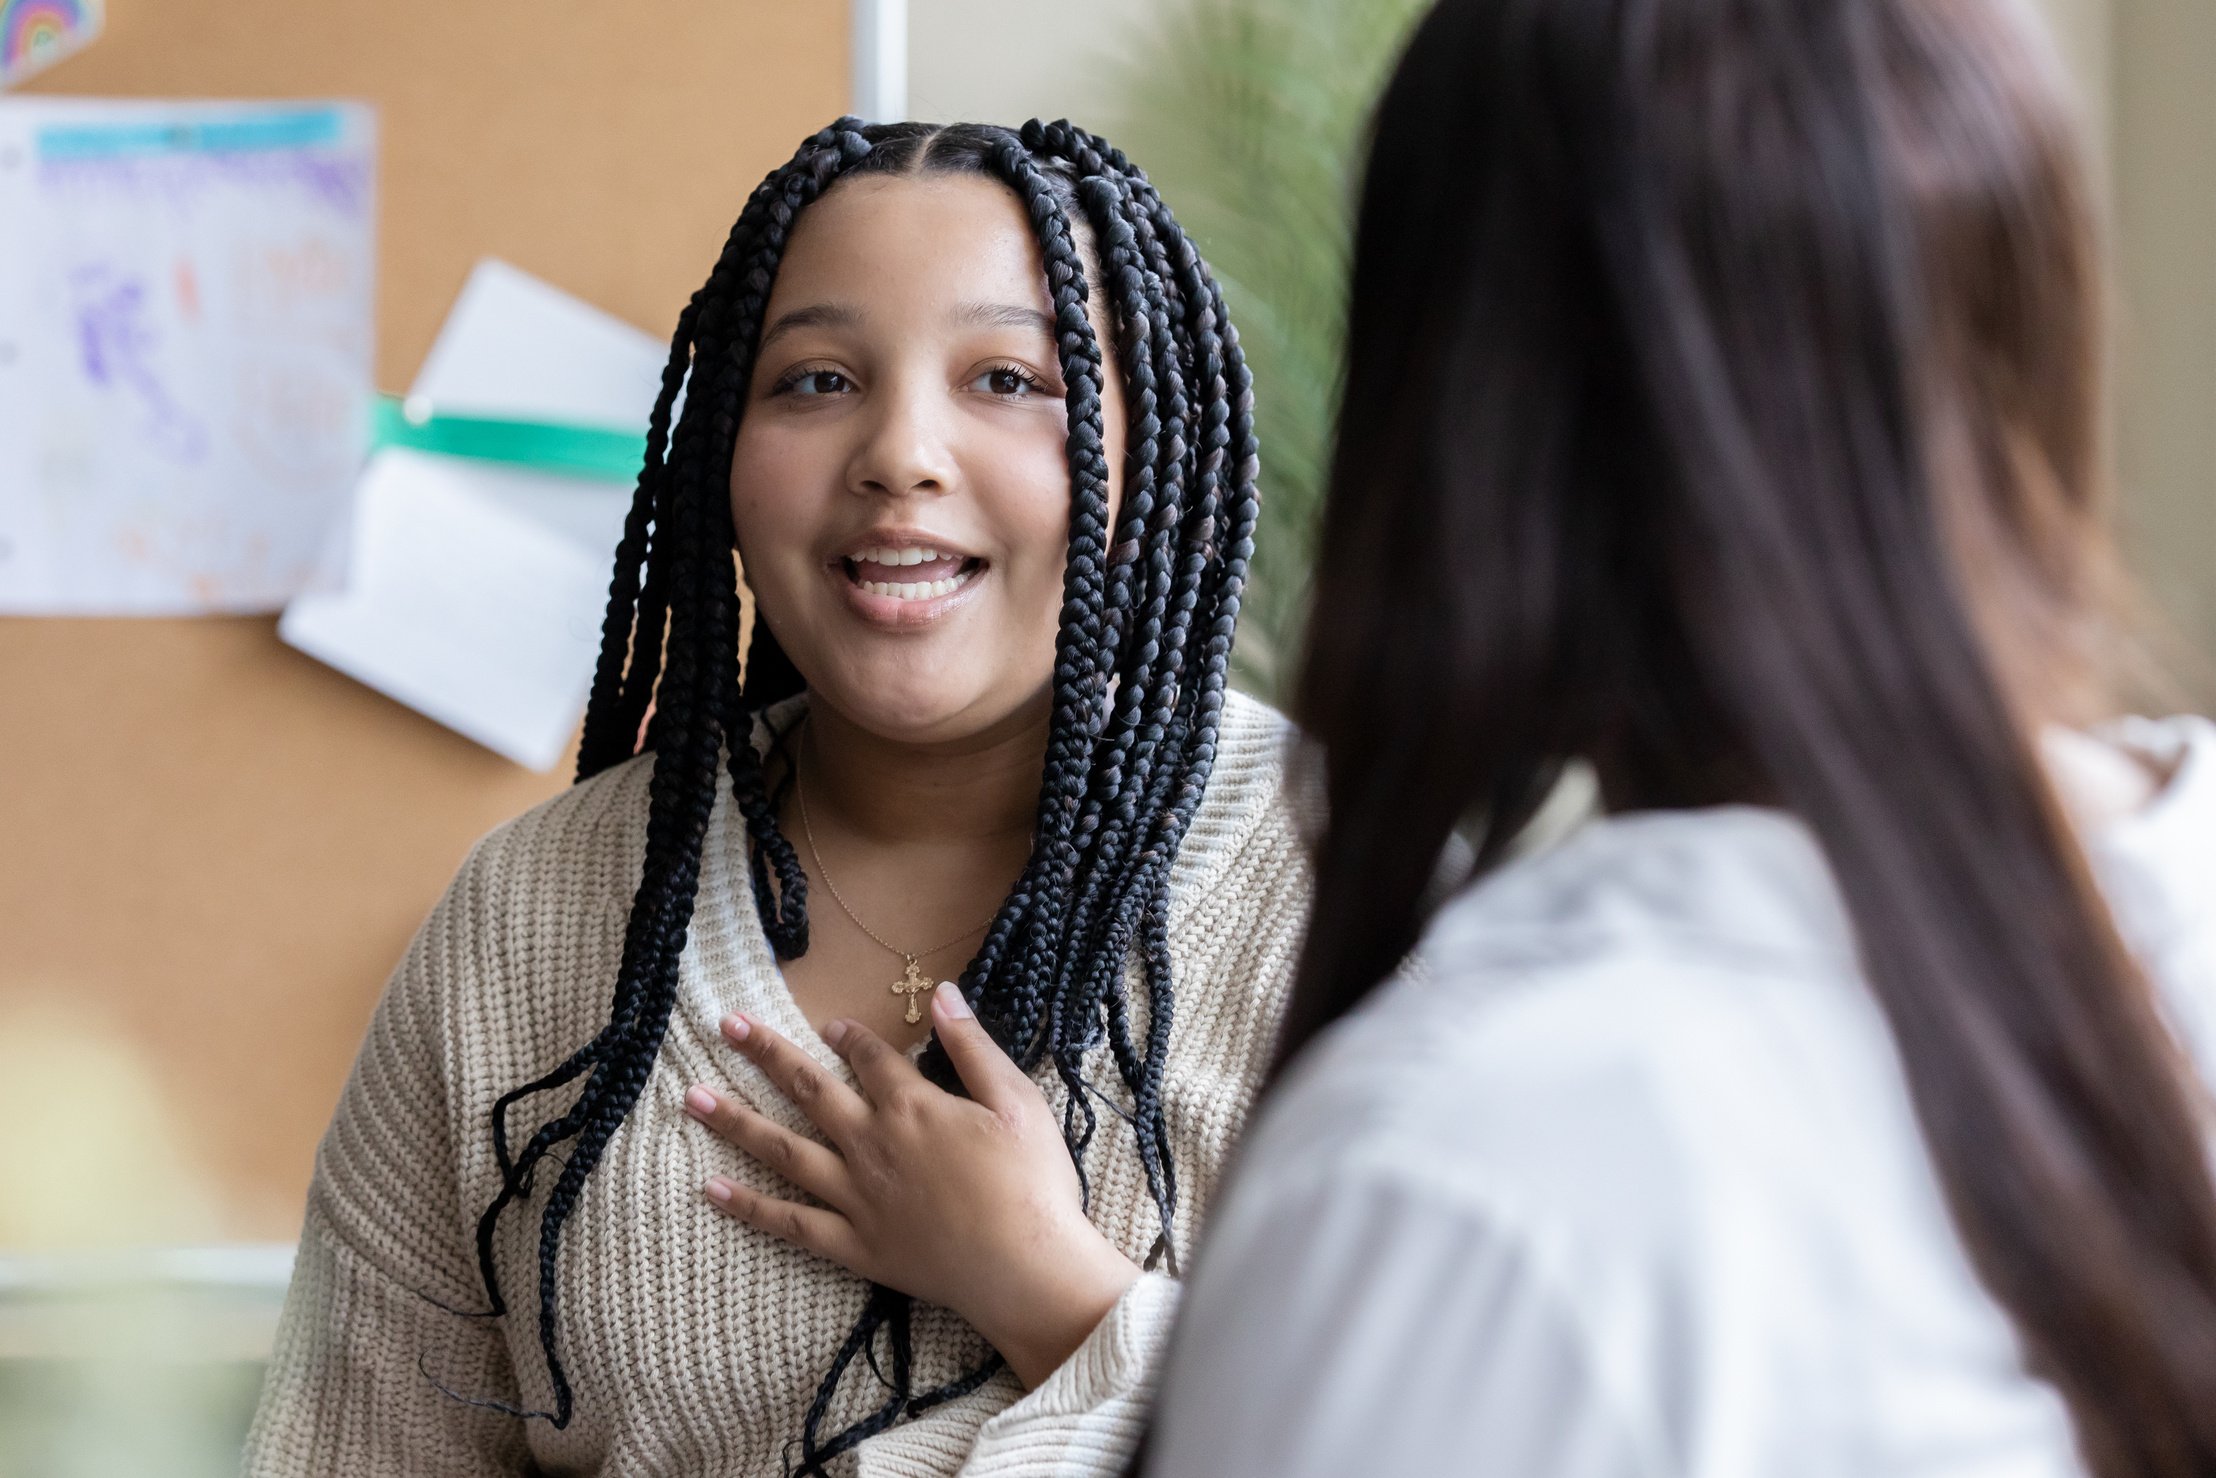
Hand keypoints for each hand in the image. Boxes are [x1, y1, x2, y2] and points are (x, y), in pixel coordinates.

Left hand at [684, 981, 1141, 1388]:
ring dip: (735, 1122)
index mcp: (913, 1107)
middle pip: (810, 1090)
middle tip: (727, 1024)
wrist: (1026, 1270)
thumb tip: (942, 992)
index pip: (868, 1058)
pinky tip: (711, 1190)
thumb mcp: (1016, 1101)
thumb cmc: (1032, 1184)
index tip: (828, 1023)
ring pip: (783, 1151)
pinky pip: (790, 1224)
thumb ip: (974, 1046)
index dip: (847, 1036)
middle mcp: (872, 1145)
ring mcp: (856, 1197)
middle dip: (766, 1053)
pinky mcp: (854, 1245)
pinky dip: (748, 1208)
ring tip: (692, 1099)